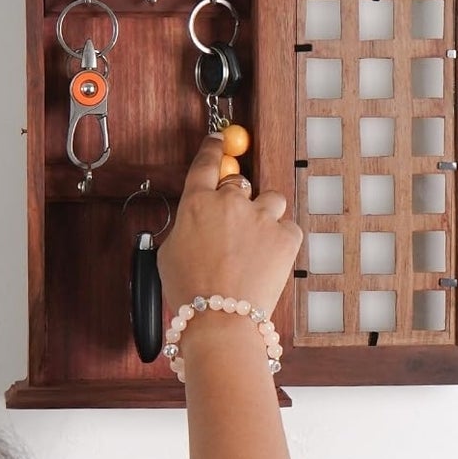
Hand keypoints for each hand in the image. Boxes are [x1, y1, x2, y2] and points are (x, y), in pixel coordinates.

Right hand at [159, 137, 302, 315]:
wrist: (220, 319)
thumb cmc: (190, 292)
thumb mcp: (169, 253)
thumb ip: (185, 226)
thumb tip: (197, 221)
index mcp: (197, 203)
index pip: (206, 163)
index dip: (213, 148)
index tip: (219, 139)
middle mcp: (230, 202)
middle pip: (238, 185)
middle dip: (237, 203)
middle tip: (233, 232)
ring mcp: (261, 217)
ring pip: (270, 200)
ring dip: (264, 215)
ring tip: (255, 244)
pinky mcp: (286, 236)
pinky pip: (288, 227)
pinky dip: (281, 240)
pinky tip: (268, 259)